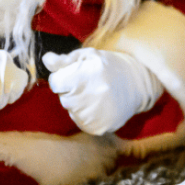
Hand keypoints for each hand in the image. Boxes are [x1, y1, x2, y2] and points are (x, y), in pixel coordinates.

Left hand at [43, 49, 162, 135]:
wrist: (138, 84)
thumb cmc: (110, 66)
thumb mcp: (89, 56)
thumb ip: (65, 60)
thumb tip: (46, 60)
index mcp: (88, 76)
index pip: (56, 83)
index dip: (62, 78)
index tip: (74, 75)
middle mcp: (91, 97)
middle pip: (63, 97)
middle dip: (70, 90)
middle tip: (88, 84)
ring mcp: (96, 115)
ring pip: (71, 110)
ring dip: (77, 103)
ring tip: (95, 95)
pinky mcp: (99, 128)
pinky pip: (80, 121)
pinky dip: (85, 114)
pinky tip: (98, 106)